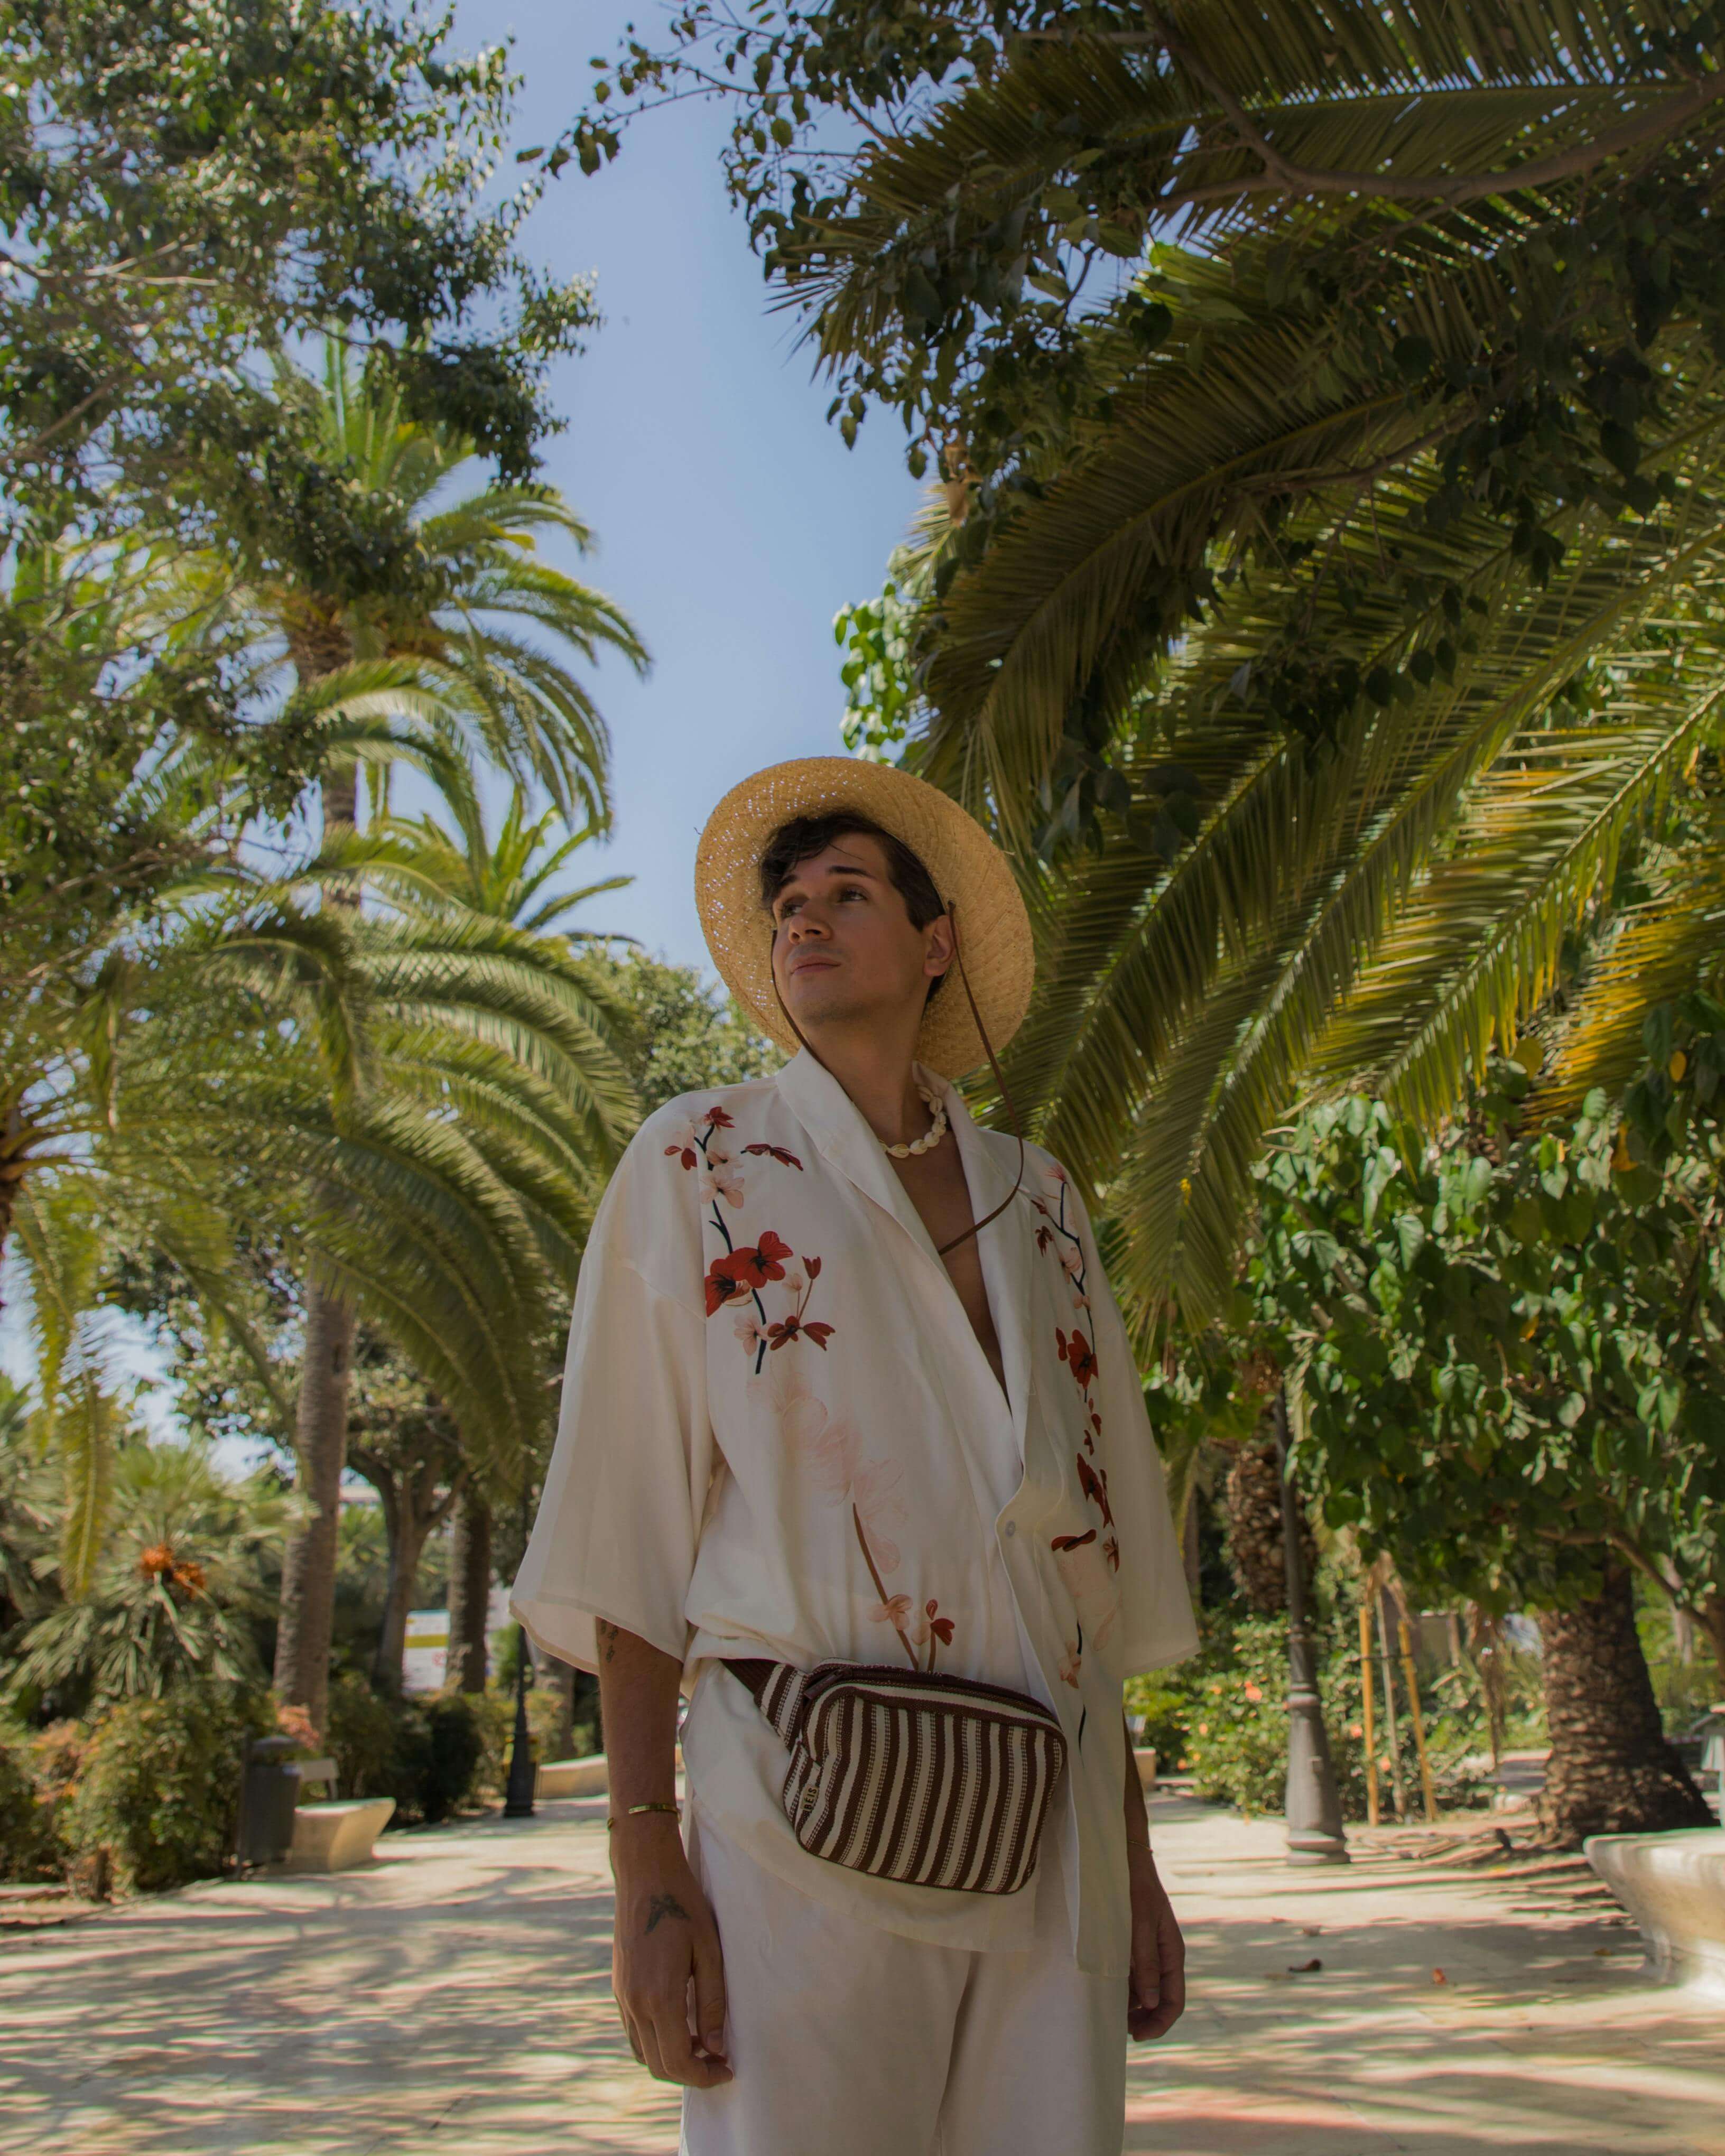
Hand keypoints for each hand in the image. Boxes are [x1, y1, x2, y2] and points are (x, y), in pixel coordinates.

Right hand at [610, 1820, 732, 2086]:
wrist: (645, 1874)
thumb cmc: (683, 1906)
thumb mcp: (708, 1952)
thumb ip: (712, 2004)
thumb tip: (717, 2048)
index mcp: (658, 1997)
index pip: (678, 2062)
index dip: (704, 2076)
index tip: (727, 2069)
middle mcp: (634, 2003)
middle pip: (658, 2065)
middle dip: (690, 2074)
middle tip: (719, 2062)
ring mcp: (621, 1996)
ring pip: (643, 2053)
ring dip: (671, 2060)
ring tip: (702, 2045)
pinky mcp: (618, 1987)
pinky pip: (633, 2033)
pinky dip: (655, 2043)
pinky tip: (679, 2026)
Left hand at [1126, 1842, 1184, 2041]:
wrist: (1125, 1858)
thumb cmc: (1133, 1887)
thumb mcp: (1140, 1924)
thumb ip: (1145, 1961)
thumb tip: (1151, 2003)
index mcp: (1172, 1953)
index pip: (1173, 2000)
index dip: (1159, 2023)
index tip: (1138, 2036)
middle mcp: (1163, 1956)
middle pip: (1160, 2000)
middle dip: (1145, 2020)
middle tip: (1120, 2030)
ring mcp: (1149, 1951)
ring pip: (1146, 1991)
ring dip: (1133, 2006)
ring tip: (1111, 2013)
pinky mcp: (1135, 1945)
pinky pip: (1134, 1975)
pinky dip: (1125, 1989)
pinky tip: (1108, 1992)